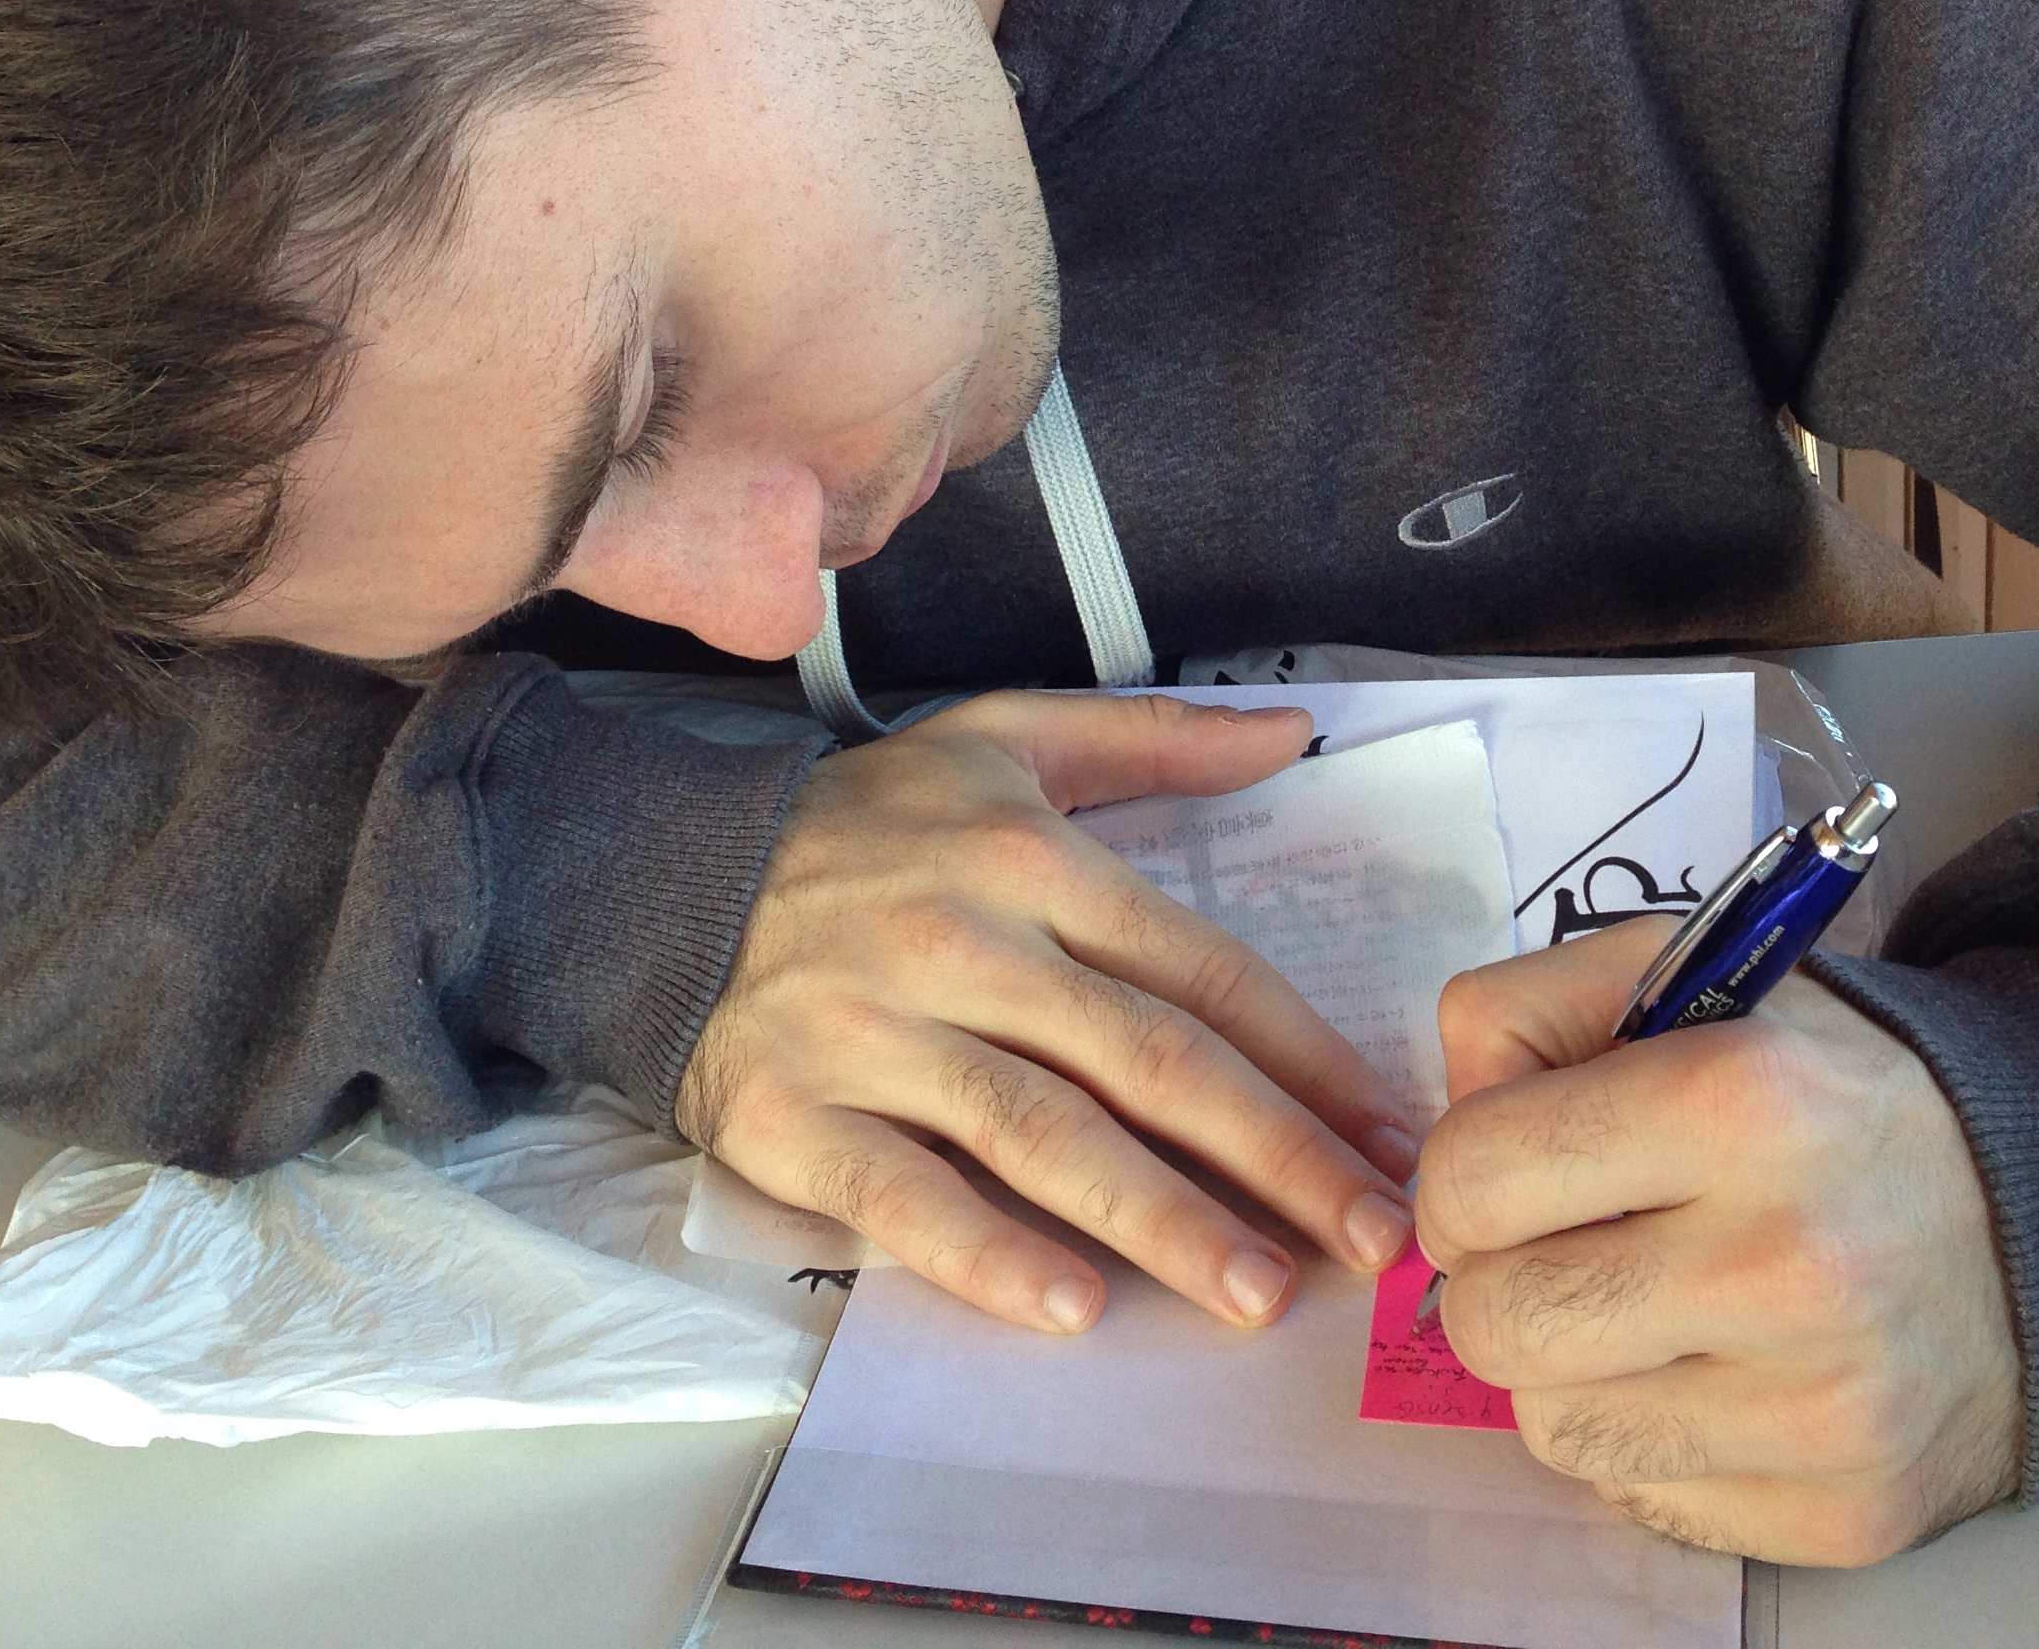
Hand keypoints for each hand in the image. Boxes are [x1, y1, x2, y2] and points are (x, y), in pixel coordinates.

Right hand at [675, 691, 1422, 1335]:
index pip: (1197, 968)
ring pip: (1039, 1135)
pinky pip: (901, 1197)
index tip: (1388, 1134)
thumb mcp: (1001, 742)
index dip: (1305, 1059)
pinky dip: (986, 1253)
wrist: (651, 878)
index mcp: (1026, 857)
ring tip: (1258, 1292)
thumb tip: (1292, 731)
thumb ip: (1153, 740)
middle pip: (1144, 1060)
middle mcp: (959, 942)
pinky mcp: (791, 1117)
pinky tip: (1074, 1306)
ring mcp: (872, 1034)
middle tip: (1373, 1239)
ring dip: (1160, 1221)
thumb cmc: (855, 824)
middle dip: (1274, 1158)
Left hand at [1415, 920, 2022, 1565]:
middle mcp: (1787, 1260)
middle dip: (1500, 1279)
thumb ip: (1526, 1013)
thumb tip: (1442, 1117)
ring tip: (1647, 1308)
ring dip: (1570, 1368)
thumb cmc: (1826, 1092)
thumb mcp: (1686, 981)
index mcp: (1740, 1101)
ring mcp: (1822, 1405)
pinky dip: (1649, 1439)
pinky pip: (1640, 1496)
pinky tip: (1716, 1374)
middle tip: (1568, 1248)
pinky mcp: (1843, 1511)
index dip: (1462, 1175)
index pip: (1470, 1178)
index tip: (1513, 1172)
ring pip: (1552, 1426)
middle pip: (1493, 1322)